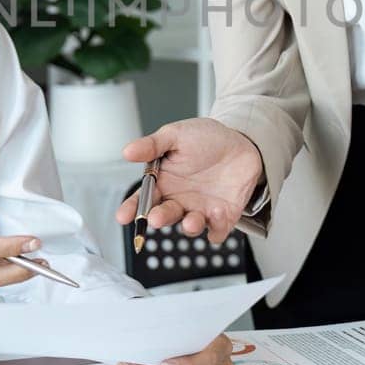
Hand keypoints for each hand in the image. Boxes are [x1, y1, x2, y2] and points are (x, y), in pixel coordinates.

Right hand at [112, 118, 263, 243]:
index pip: (142, 199)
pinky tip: (218, 213)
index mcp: (163, 182)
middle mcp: (179, 200)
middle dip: (159, 218)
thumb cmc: (206, 139)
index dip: (132, 209)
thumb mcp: (176, 135)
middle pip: (164, 215)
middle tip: (156, 218)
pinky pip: (218, 229)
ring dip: (189, 226)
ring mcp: (200, 209)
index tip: (123, 217)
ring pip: (190, 226)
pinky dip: (217, 228)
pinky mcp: (223, 216)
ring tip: (191, 220)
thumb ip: (152, 145)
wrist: (241, 142)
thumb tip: (127, 152)